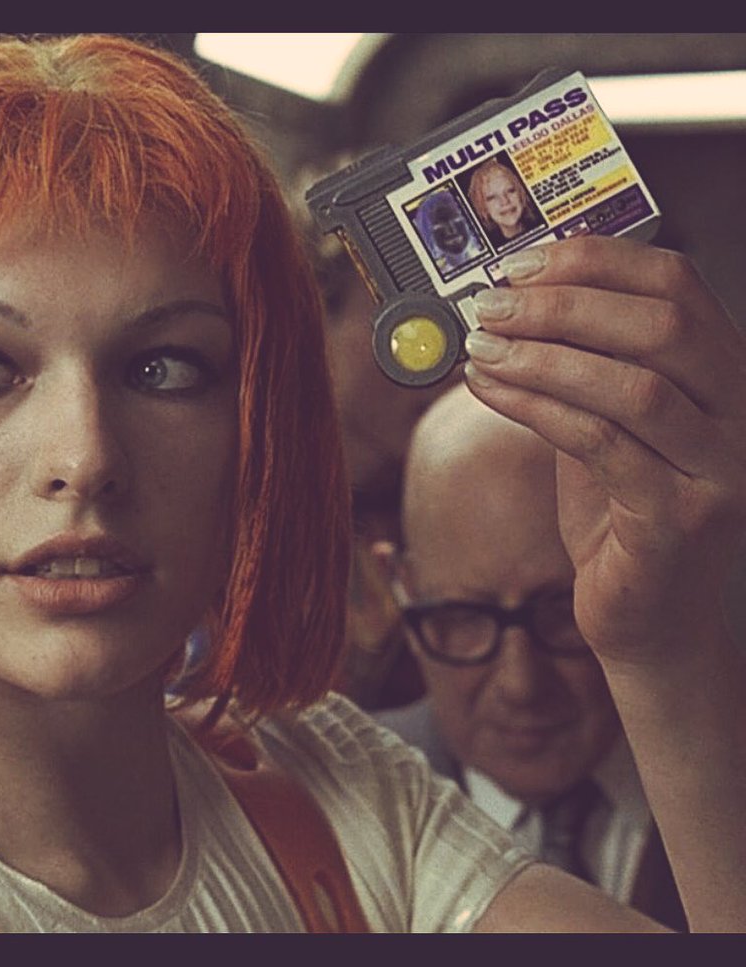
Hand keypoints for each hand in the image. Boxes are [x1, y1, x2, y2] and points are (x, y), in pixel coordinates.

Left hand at [462, 235, 745, 665]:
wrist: (649, 620)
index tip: (520, 261)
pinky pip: (602, 445)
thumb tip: (509, 306)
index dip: (595, 260)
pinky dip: (536, 409)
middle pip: (659, 325)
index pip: (676, 284)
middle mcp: (740, 413)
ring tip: (479, 348)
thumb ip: (579, 368)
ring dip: (541, 357)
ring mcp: (721, 468)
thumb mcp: (604, 425)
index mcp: (725, 374)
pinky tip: (489, 390)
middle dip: (561, 305)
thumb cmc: (621, 517)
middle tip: (490, 305)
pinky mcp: (681, 519)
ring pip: (632, 385)